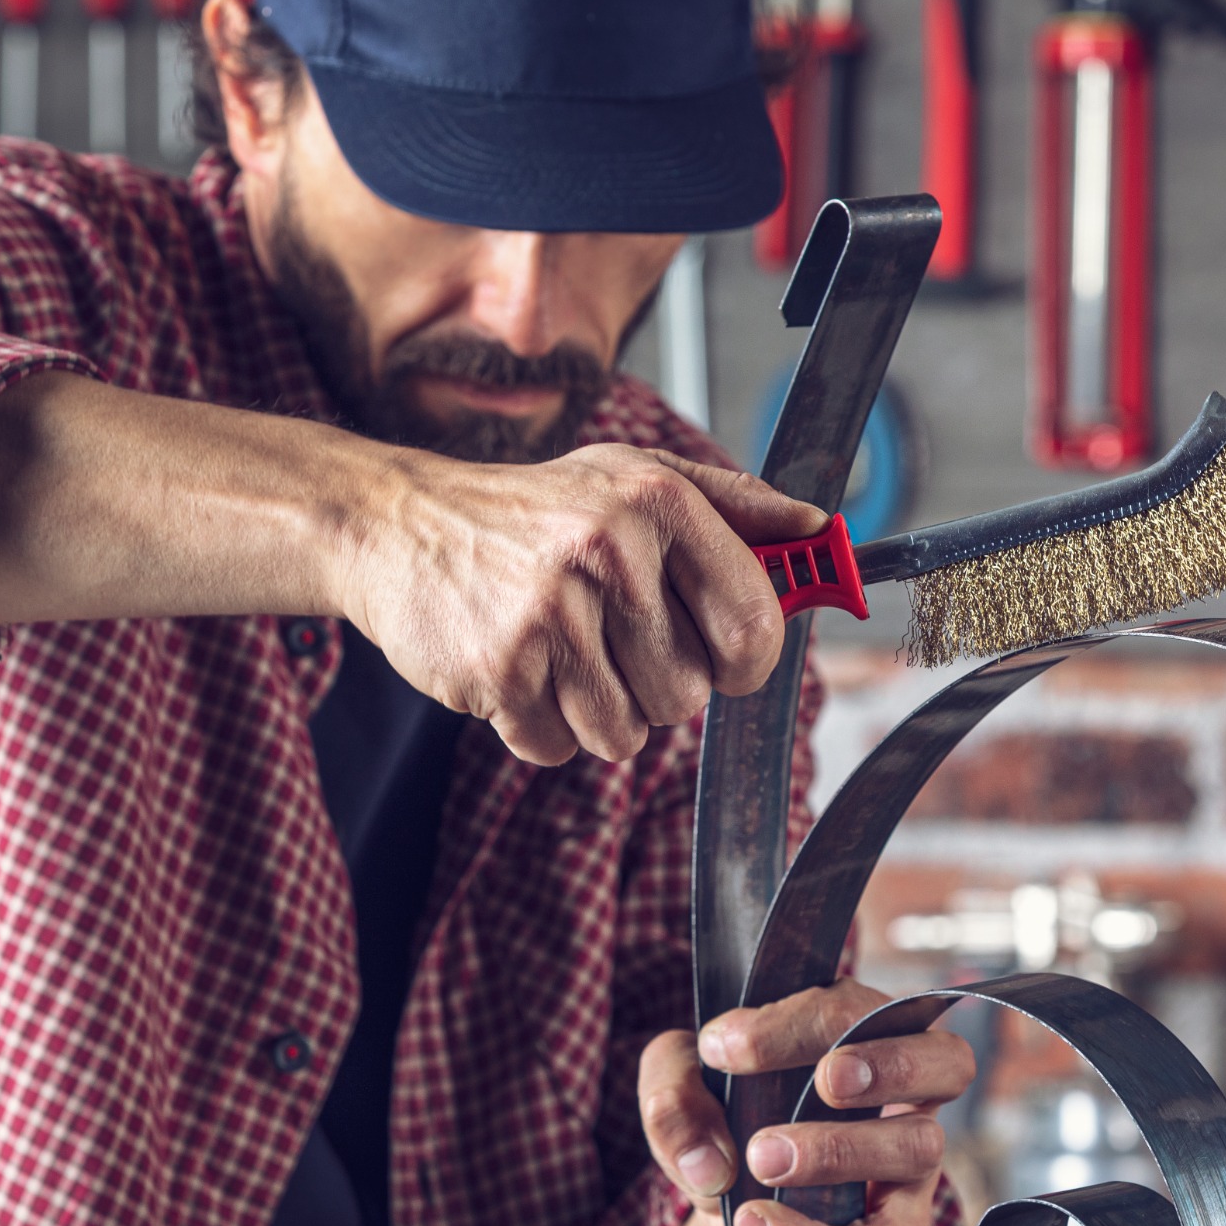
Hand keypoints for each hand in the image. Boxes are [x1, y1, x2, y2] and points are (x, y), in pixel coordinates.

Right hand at [344, 443, 822, 766]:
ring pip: (626, 734)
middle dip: (654, 685)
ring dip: (597, 712)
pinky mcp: (497, 669)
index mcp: (657, 501)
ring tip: (560, 654)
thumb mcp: (634, 477)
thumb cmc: (535, 510)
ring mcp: (548, 614)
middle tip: (607, 639)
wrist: (400, 524)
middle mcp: (607, 552)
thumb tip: (824, 535)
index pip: (754, 625)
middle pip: (689, 695)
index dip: (747, 661)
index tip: (725, 658)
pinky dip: (540, 727)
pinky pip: (557, 748)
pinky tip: (517, 671)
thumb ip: (736, 506)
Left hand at [639, 980, 974, 1225]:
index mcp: (857, 1026)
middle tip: (820, 1084)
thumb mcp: (683, 1085)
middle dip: (882, 1067)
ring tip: (763, 1161)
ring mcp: (911, 1156)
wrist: (737, 1197)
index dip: (792, 1025)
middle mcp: (904, 1086)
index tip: (720, 1048)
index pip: (852, 1008)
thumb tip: (709, 1161)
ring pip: (921, 1147)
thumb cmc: (726, 1113)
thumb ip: (674, 1090)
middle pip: (945, 1061)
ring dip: (843, 1151)